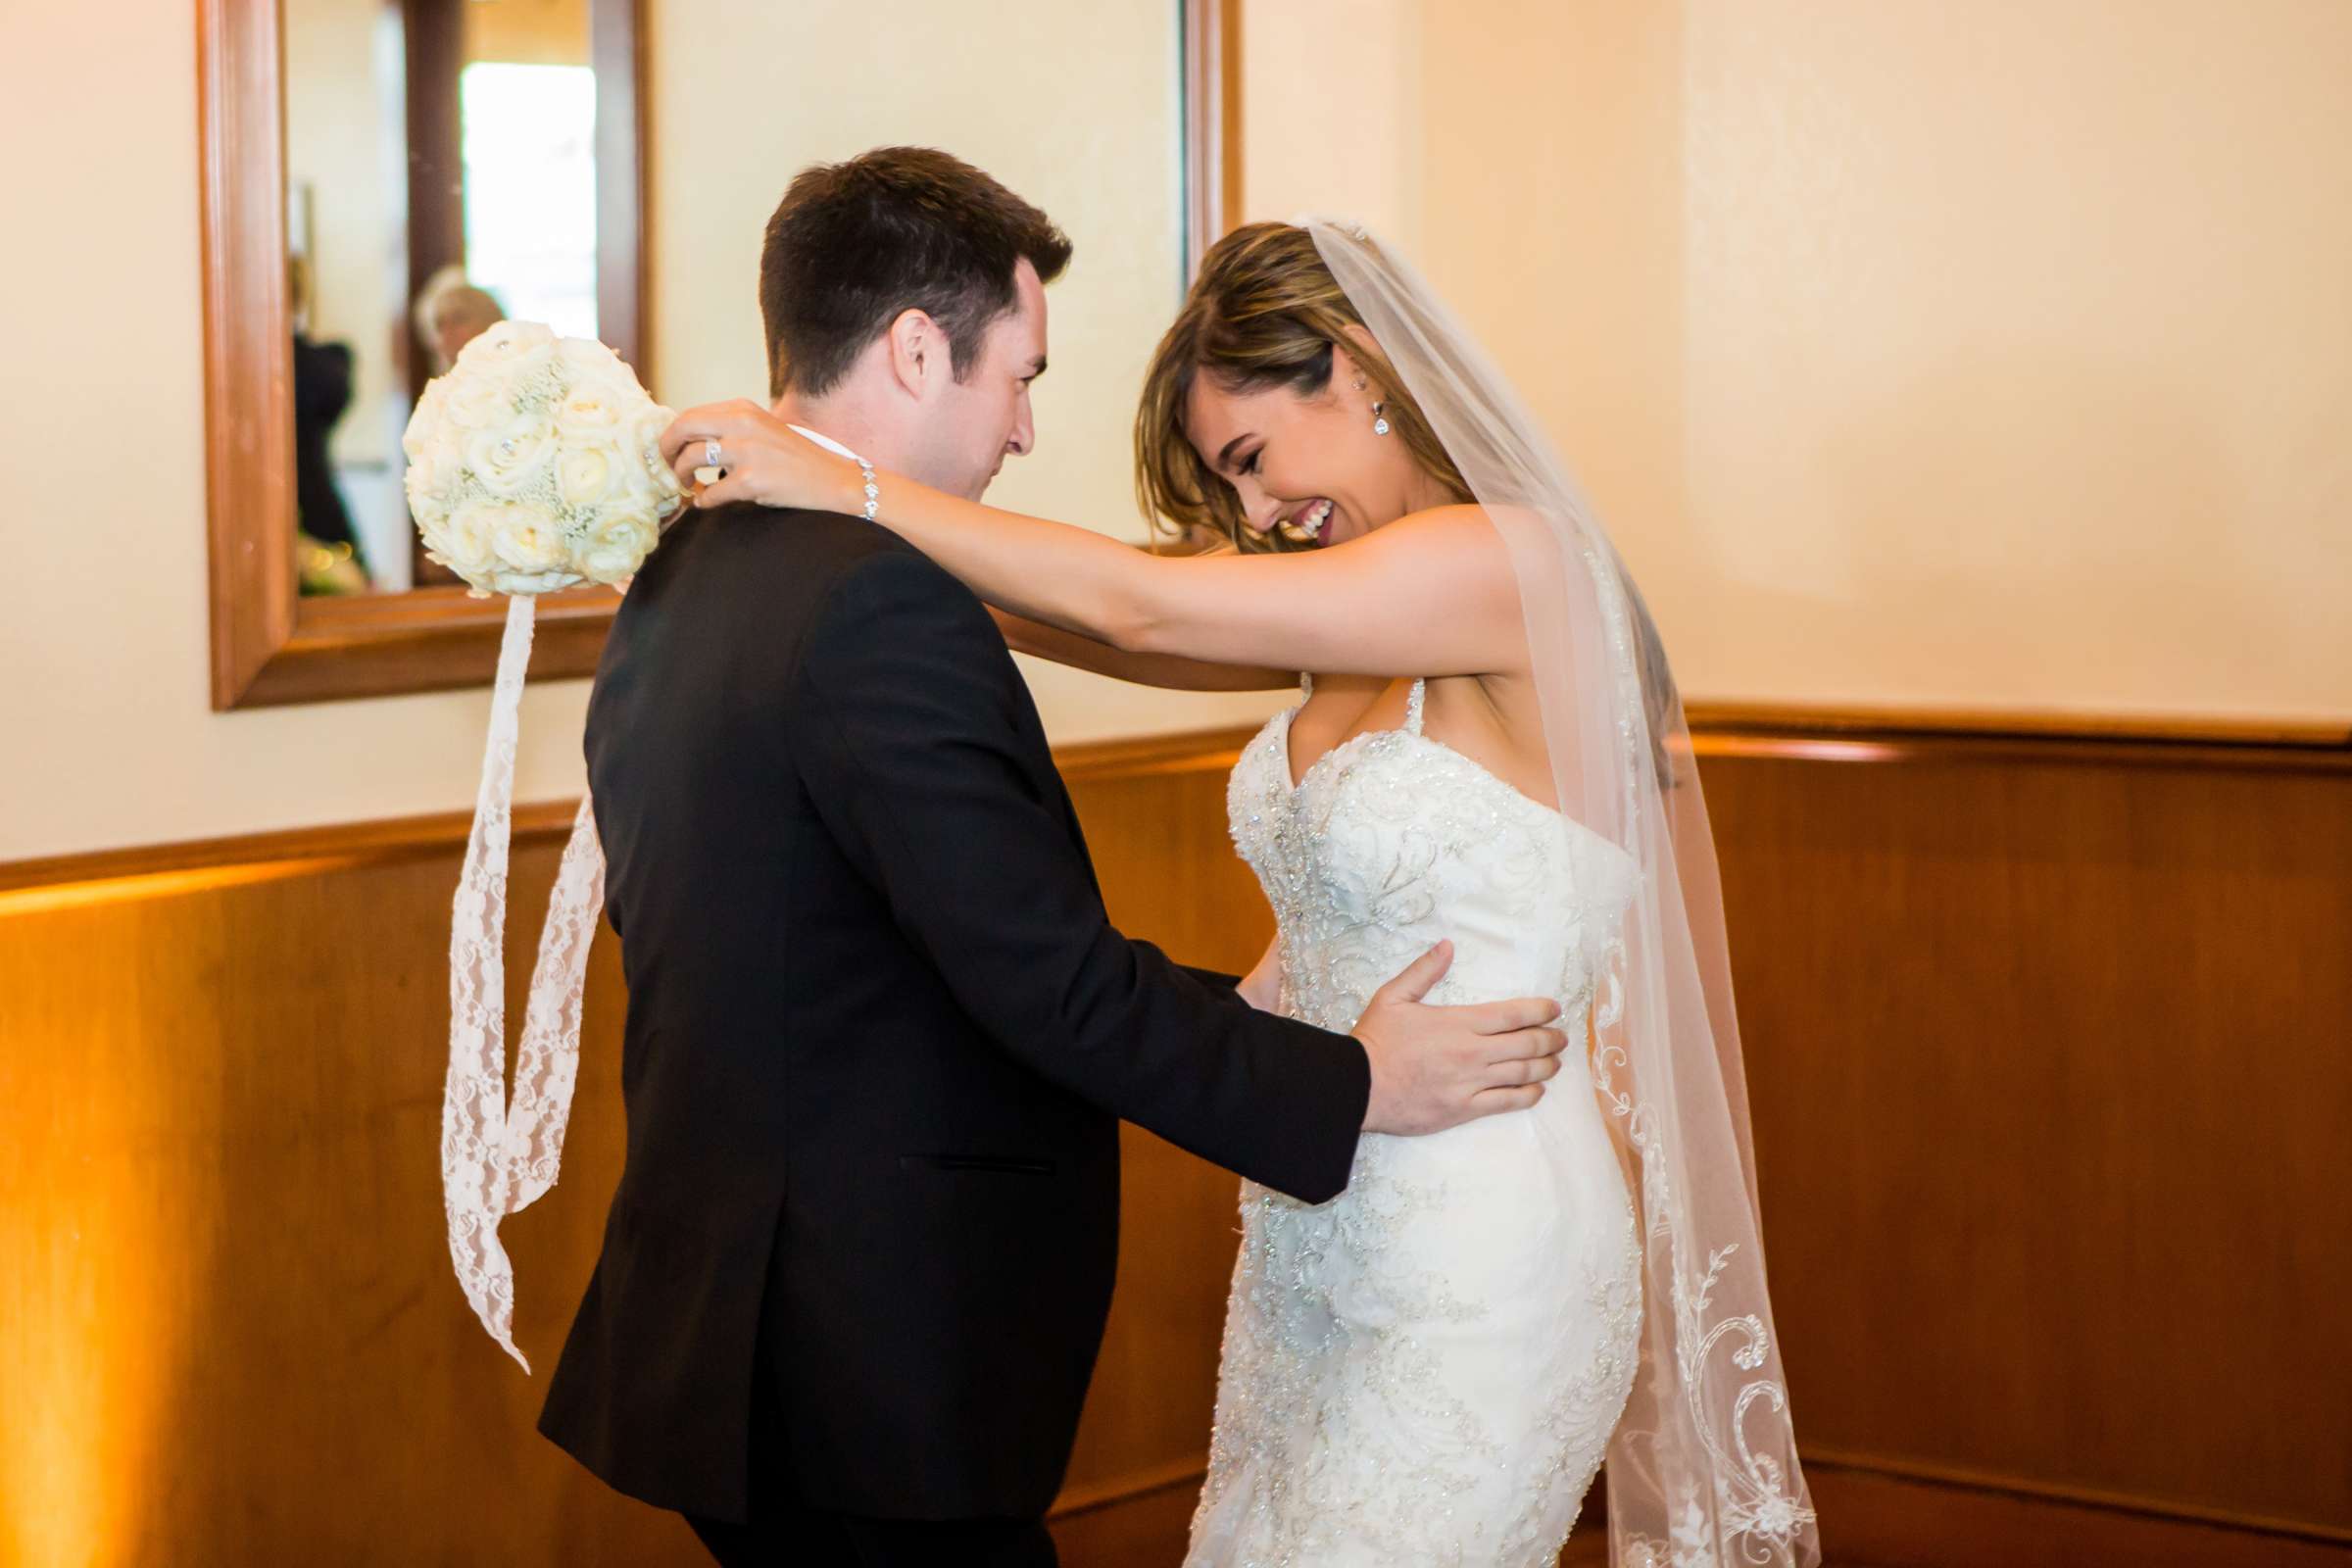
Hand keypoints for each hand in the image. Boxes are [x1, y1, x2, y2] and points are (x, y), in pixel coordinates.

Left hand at [659, 399, 863, 514]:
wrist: (832, 480)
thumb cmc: (796, 459)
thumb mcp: (762, 429)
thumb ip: (729, 428)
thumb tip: (689, 439)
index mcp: (743, 409)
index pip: (690, 414)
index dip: (672, 434)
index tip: (669, 450)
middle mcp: (742, 424)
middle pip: (682, 428)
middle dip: (666, 450)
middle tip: (667, 467)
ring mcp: (746, 452)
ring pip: (690, 459)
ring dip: (681, 476)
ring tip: (688, 485)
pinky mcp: (751, 481)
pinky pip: (710, 492)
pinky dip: (703, 500)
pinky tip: (707, 501)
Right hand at [1353, 941, 1566, 1134]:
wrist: (1356, 1087)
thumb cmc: (1374, 1041)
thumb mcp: (1393, 996)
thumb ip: (1424, 971)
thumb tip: (1447, 945)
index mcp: (1458, 1022)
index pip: (1513, 1014)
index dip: (1540, 1010)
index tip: (1554, 1009)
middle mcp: (1471, 1053)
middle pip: (1527, 1044)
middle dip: (1551, 1039)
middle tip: (1561, 1036)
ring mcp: (1470, 1084)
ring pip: (1523, 1074)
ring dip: (1546, 1066)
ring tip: (1556, 1062)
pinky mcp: (1464, 1109)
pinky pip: (1507, 1103)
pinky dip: (1528, 1096)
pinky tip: (1537, 1090)